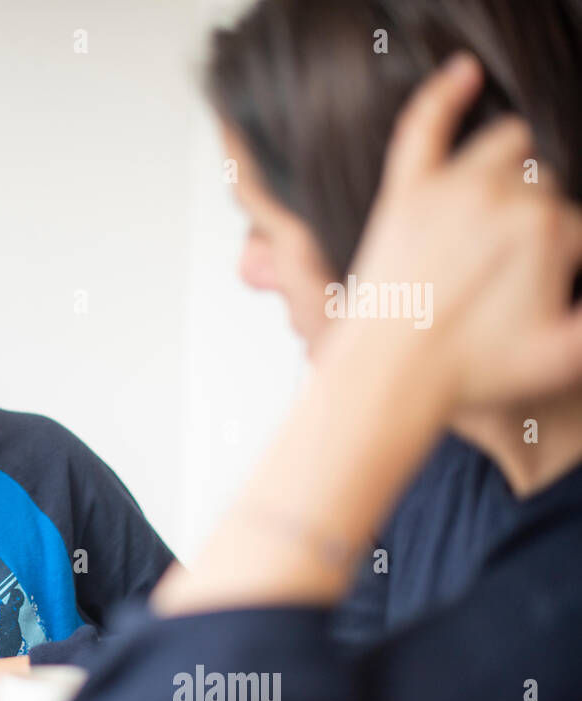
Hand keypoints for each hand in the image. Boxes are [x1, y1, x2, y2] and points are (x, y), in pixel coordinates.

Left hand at [340, 52, 581, 409]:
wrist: (389, 376)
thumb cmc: (471, 371)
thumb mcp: (562, 357)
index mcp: (547, 229)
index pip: (580, 223)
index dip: (567, 259)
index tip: (544, 287)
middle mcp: (502, 196)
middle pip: (546, 183)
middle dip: (540, 218)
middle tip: (511, 264)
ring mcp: (451, 188)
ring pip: (506, 148)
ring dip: (515, 166)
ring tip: (502, 208)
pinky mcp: (407, 192)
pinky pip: (425, 127)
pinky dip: (444, 94)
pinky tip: (464, 73)